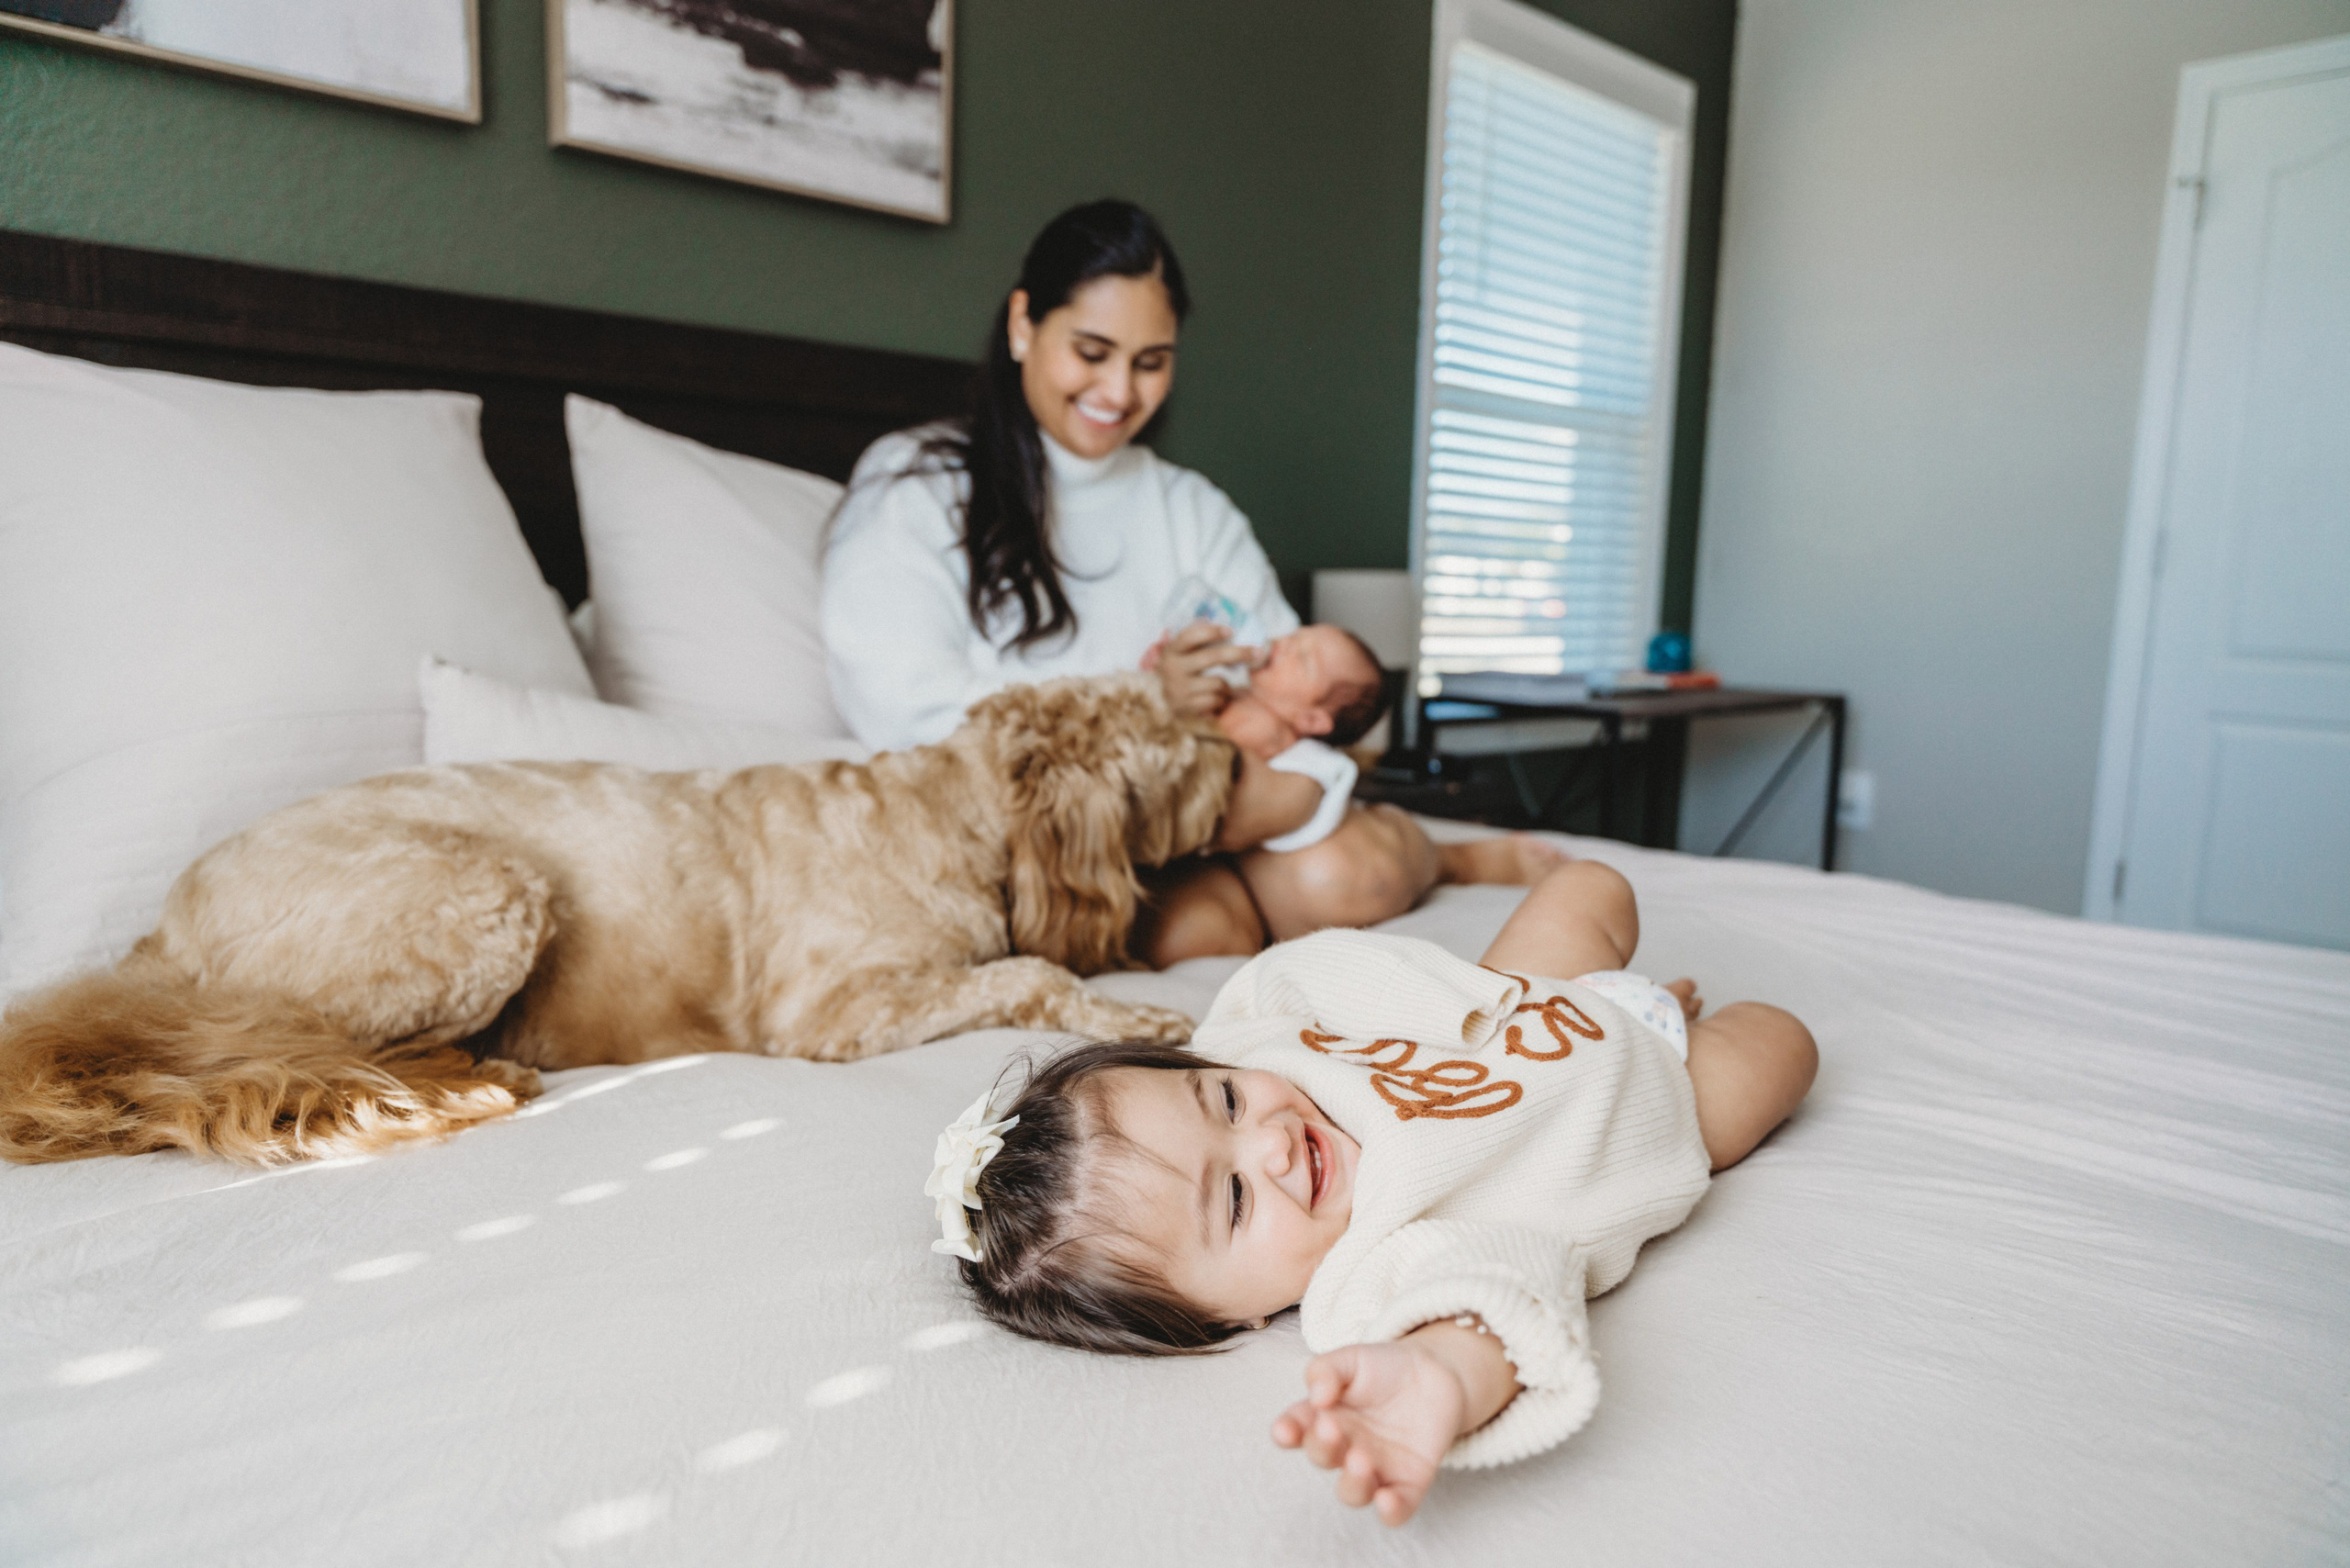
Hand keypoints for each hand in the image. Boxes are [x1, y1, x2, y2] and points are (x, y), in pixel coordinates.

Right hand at [1154, 619, 1262, 718]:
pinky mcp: (1185, 706)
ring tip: (1227, 685)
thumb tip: (1235, 629)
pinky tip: (1218, 698)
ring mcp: (1177, 688)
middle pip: (1212, 657)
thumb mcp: (1187, 654)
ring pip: (1217, 682)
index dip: (1211, 631)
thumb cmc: (1186, 673)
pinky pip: (1214, 700)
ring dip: (1228, 684)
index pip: (1191, 636)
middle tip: (1256, 652)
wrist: (1167, 705)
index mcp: (1172, 650)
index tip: (1230, 631)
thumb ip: (1203, 641)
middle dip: (1238, 653)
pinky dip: (1221, 699)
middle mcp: (1172, 668)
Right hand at [1270, 1340, 1465, 1526]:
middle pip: (1322, 1458)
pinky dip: (1390, 1512)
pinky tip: (1387, 1500)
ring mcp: (1375, 1469)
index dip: (1286, 1434)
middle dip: (1323, 1446)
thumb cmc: (1385, 1368)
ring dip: (1352, 1482)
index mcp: (1323, 1417)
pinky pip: (1396, 1510)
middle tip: (1333, 1427)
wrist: (1435, 1374)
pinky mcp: (1407, 1483)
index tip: (1285, 1431)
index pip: (1296, 1430)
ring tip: (1360, 1460)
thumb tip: (1316, 1396)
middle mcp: (1344, 1448)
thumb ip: (1327, 1370)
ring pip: (1353, 1492)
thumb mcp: (1352, 1359)